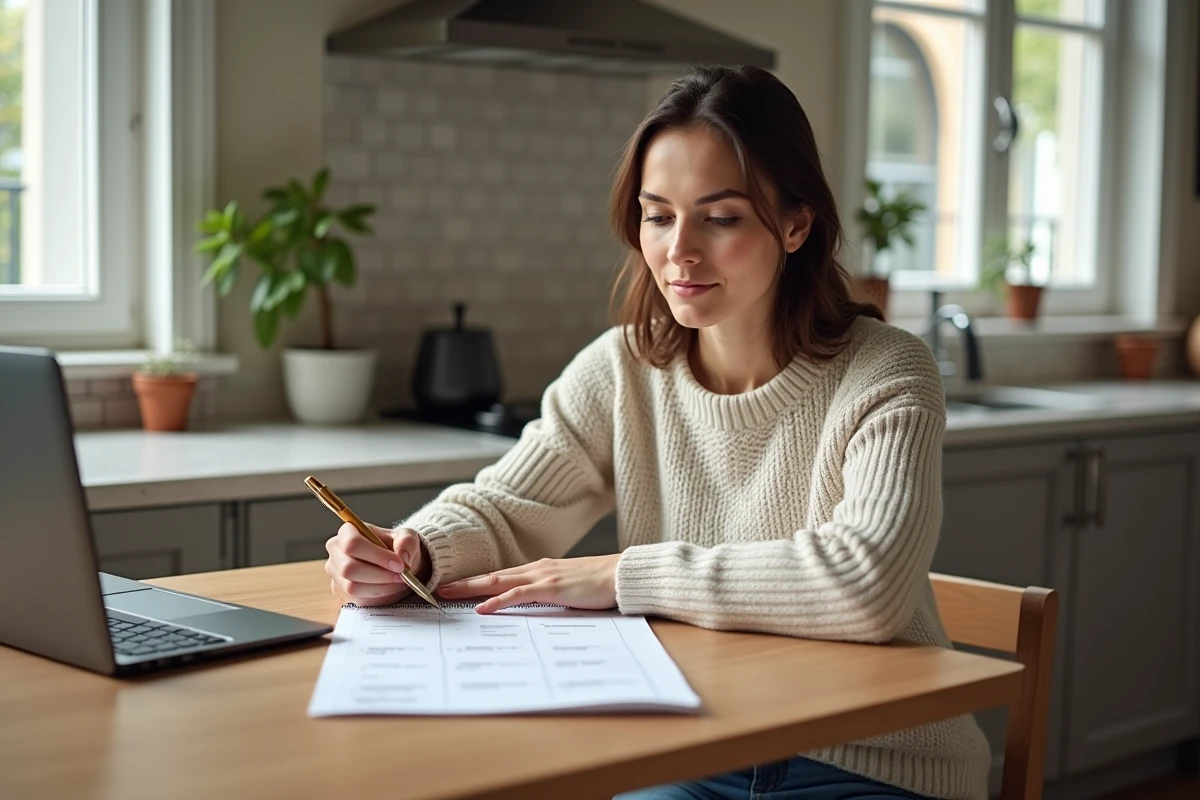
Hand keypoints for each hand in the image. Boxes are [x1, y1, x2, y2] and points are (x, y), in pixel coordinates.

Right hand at [325, 523, 425, 606]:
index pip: (352, 543)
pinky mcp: (341, 591)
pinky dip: (377, 594)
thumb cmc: (396, 548)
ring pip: (352, 586)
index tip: (399, 564)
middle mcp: (336, 551)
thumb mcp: (408, 538)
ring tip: (397, 581)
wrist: (395, 565)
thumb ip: (407, 542)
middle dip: (379, 575)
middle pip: (349, 568)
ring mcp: (336, 572)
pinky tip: (388, 587)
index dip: (377, 556)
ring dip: (380, 586)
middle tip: (400, 576)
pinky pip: (356, 598)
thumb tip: (401, 556)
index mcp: (348, 531)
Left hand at [437, 554, 620, 613]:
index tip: (458, 588)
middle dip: (465, 583)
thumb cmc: (601, 583)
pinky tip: (482, 608)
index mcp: (541, 569)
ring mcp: (543, 576)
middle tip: (440, 589)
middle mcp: (537, 569)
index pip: (502, 576)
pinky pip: (518, 595)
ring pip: (498, 582)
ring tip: (448, 595)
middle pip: (493, 576)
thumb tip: (537, 607)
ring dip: (471, 588)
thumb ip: (552, 594)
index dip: (478, 582)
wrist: (622, 575)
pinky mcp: (551, 588)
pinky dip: (498, 601)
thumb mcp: (570, 588)